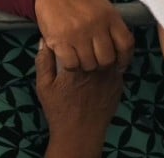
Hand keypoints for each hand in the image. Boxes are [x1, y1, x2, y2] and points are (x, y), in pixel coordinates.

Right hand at [34, 0, 133, 71]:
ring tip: (82, 56)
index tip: (120, 63)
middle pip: (107, 59)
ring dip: (87, 64)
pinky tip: (70, 56)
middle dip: (103, 64)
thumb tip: (120, 48)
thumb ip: (112, 23)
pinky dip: (72, 64)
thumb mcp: (101, 3)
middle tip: (97, 60)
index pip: (126, 44)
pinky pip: (71, 64)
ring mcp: (77, 33)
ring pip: (90, 65)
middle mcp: (95, 24)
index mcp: (109, 14)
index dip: (125, 58)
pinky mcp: (60, 40)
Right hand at [36, 40, 120, 156]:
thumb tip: (44, 40)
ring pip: (111, 51)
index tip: (71, 30)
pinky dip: (111, 59)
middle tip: (85, 35)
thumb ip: (44, 61)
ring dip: (103, 46)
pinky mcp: (119, 83)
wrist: (80, 134)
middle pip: (98, 41)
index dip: (75, 33)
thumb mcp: (44, 86)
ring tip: (95, 45)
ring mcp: (111, 75)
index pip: (80, 38)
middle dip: (91, 36)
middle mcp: (97, 68)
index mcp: (78, 65)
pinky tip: (102, 63)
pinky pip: (118, 64)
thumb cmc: (59, 111)